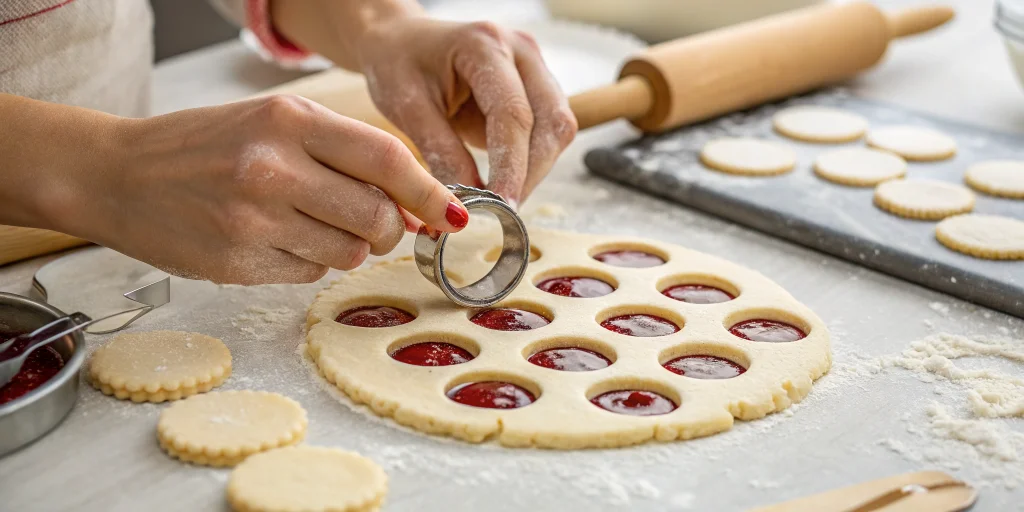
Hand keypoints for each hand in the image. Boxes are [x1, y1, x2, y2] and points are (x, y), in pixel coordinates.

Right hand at [63, 95, 468, 284]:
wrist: (119, 174)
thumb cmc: (204, 145)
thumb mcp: (274, 123)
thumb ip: (344, 154)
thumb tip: (417, 203)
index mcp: (288, 120)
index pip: (386, 158)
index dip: (429, 192)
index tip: (451, 214)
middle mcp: (272, 167)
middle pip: (377, 215)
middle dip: (390, 228)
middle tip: (376, 224)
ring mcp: (253, 219)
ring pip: (349, 253)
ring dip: (348, 247)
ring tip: (308, 224)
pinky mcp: (237, 261)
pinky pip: (310, 274)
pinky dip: (309, 262)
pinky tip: (275, 240)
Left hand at [355, 19, 577, 207]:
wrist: (400, 42)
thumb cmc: (397, 64)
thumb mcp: (408, 108)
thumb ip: (441, 152)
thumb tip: (465, 206)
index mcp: (485, 45)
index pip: (514, 114)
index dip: (512, 166)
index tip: (501, 205)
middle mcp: (520, 50)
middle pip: (551, 121)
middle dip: (530, 172)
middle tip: (502, 209)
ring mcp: (534, 66)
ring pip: (558, 127)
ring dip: (535, 168)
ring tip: (501, 197)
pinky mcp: (536, 85)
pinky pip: (548, 129)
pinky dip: (531, 159)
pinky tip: (505, 178)